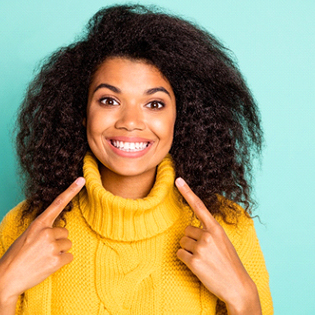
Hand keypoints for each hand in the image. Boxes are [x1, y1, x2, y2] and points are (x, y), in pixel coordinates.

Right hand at [0, 177, 84, 304]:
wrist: (6, 279)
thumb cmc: (16, 256)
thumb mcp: (27, 236)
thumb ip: (43, 230)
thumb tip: (59, 230)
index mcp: (38, 224)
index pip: (57, 203)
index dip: (71, 190)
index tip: (81, 180)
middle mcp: (46, 232)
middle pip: (65, 232)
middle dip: (57, 241)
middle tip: (43, 250)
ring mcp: (52, 246)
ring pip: (68, 244)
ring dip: (59, 251)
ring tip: (44, 258)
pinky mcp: (56, 260)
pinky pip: (69, 257)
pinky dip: (61, 262)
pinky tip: (48, 265)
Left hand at [175, 177, 260, 314]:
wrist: (238, 287)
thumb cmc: (230, 263)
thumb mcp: (224, 242)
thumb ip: (210, 232)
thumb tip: (191, 229)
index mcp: (217, 228)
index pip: (199, 206)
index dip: (187, 192)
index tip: (178, 180)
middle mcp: (208, 235)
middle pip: (186, 230)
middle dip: (191, 239)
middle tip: (204, 252)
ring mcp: (201, 249)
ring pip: (182, 242)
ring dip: (188, 250)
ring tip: (203, 259)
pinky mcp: (194, 262)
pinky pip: (180, 254)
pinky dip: (185, 259)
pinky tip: (197, 266)